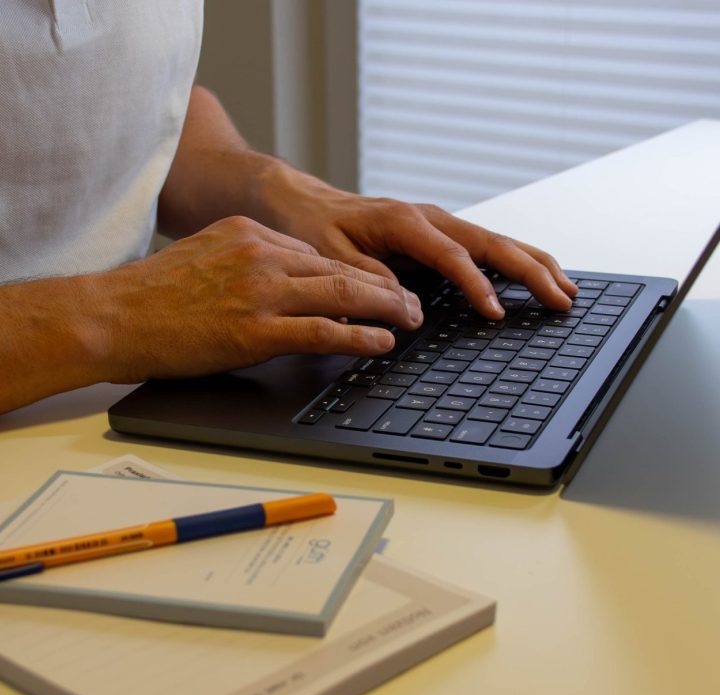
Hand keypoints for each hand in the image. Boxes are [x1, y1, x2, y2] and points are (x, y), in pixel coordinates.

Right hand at [101, 216, 423, 381]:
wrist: (113, 315)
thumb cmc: (154, 294)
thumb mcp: (206, 257)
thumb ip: (249, 263)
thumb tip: (288, 285)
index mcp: (251, 234)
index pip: (318, 253)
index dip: (357, 271)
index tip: (381, 284)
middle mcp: (261, 254)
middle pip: (341, 268)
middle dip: (385, 287)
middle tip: (413, 302)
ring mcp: (260, 290)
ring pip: (341, 294)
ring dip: (385, 309)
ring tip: (411, 320)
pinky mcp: (255, 329)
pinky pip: (322, 329)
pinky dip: (359, 336)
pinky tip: (381, 343)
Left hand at [260, 169, 577, 319]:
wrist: (304, 203)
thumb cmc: (314, 228)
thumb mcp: (331, 258)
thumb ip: (369, 283)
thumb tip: (409, 310)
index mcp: (404, 223)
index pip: (452, 258)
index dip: (477, 286)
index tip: (495, 315)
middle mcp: (429, 218)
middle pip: (492, 244)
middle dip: (531, 272)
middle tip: (562, 300)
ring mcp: (437, 224)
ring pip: (497, 242)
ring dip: (533, 264)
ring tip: (566, 288)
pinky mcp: (438, 234)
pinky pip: (484, 247)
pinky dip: (514, 261)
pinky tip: (533, 274)